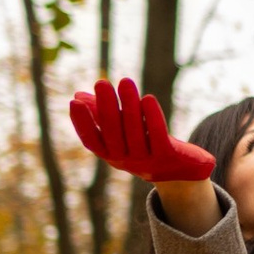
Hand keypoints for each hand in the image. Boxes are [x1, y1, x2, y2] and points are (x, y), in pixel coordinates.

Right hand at [68, 78, 215, 189]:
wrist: (180, 171)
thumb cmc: (144, 144)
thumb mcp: (121, 131)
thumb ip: (102, 115)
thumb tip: (77, 95)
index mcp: (110, 154)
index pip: (91, 140)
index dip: (82, 123)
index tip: (74, 102)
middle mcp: (125, 160)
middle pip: (113, 134)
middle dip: (106, 107)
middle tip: (101, 82)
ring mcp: (146, 161)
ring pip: (135, 132)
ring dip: (129, 106)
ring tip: (125, 82)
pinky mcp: (167, 157)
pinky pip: (158, 136)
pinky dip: (152, 117)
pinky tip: (148, 98)